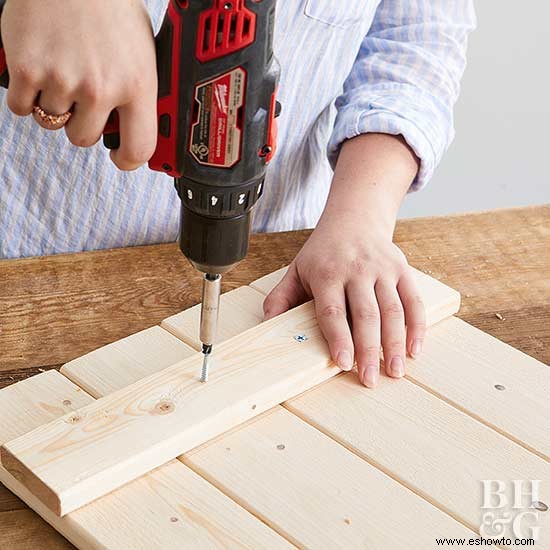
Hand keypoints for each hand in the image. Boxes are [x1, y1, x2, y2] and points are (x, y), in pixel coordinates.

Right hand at [1, 0, 157, 169]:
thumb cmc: (110, 7)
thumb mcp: (144, 51)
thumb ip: (139, 91)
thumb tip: (138, 125)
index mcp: (137, 85)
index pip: (139, 148)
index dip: (128, 160)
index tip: (120, 158)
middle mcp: (101, 87)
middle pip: (84, 138)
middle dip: (81, 122)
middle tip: (81, 96)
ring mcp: (63, 80)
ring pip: (52, 122)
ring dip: (54, 104)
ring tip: (61, 70)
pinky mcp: (28, 69)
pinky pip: (22, 108)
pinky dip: (26, 95)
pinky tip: (39, 71)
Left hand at [263, 133, 424, 387]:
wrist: (354, 219)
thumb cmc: (323, 252)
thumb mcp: (296, 269)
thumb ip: (281, 297)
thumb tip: (267, 325)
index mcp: (327, 272)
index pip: (332, 310)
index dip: (338, 338)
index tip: (343, 363)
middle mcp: (357, 270)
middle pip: (365, 314)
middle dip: (368, 349)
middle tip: (370, 379)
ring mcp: (382, 269)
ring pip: (392, 310)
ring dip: (394, 343)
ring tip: (395, 372)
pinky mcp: (402, 270)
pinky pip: (413, 300)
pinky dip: (417, 326)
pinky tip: (414, 349)